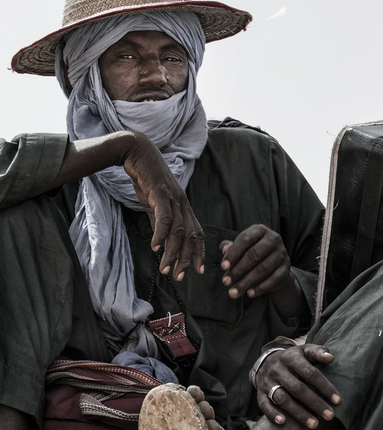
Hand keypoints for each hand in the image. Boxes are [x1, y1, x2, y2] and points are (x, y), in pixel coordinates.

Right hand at [120, 134, 205, 281]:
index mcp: (184, 207)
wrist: (136, 152)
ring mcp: (174, 198)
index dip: (199, 252)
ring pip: (179, 231)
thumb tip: (161, 242)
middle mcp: (183, 204)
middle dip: (187, 259)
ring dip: (173, 252)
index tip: (198, 270)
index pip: (197, 233)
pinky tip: (155, 248)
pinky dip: (161, 234)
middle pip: (191, 236)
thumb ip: (159, 222)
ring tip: (166, 268)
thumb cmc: (146, 178)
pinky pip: (165, 217)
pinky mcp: (161, 193)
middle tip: (180, 277)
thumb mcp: (154, 204)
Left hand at [220, 224, 297, 299]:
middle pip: (254, 255)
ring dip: (247, 282)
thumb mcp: (242, 247)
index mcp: (260, 230)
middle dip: (238, 270)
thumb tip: (224, 249)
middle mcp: (273, 239)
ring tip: (234, 291)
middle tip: (226, 281)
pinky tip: (250, 293)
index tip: (223, 266)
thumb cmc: (254, 253)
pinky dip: (261, 288)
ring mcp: (282, 254)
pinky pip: (273, 279)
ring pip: (263, 269)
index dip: (233, 254)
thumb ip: (231, 247)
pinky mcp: (286, 268)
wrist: (275, 264)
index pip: (245, 239)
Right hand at [255, 344, 340, 428]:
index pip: (310, 373)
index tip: (337, 400)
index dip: (324, 387)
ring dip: (298, 413)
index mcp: (291, 358)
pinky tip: (283, 423)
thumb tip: (330, 358)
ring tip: (314, 424)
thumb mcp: (305, 351)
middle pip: (298, 389)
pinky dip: (273, 414)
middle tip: (330, 416)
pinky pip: (264, 405)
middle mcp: (277, 370)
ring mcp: (267, 383)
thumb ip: (318, 352)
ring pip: (282, 399)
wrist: (265, 361)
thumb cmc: (293, 358)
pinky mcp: (259, 394)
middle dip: (315, 403)